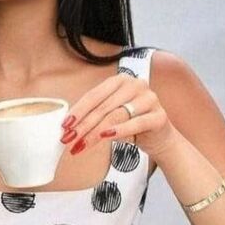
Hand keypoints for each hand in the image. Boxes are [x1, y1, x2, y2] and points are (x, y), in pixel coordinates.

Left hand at [59, 74, 176, 157]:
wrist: (159, 137)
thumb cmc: (131, 124)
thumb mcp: (110, 115)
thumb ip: (93, 115)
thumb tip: (68, 127)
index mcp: (120, 80)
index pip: (94, 95)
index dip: (78, 111)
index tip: (65, 126)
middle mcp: (136, 85)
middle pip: (103, 107)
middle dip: (83, 125)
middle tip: (70, 140)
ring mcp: (149, 99)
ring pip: (117, 115)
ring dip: (96, 132)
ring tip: (82, 144)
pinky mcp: (159, 116)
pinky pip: (136, 123)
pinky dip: (120, 130)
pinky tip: (106, 137)